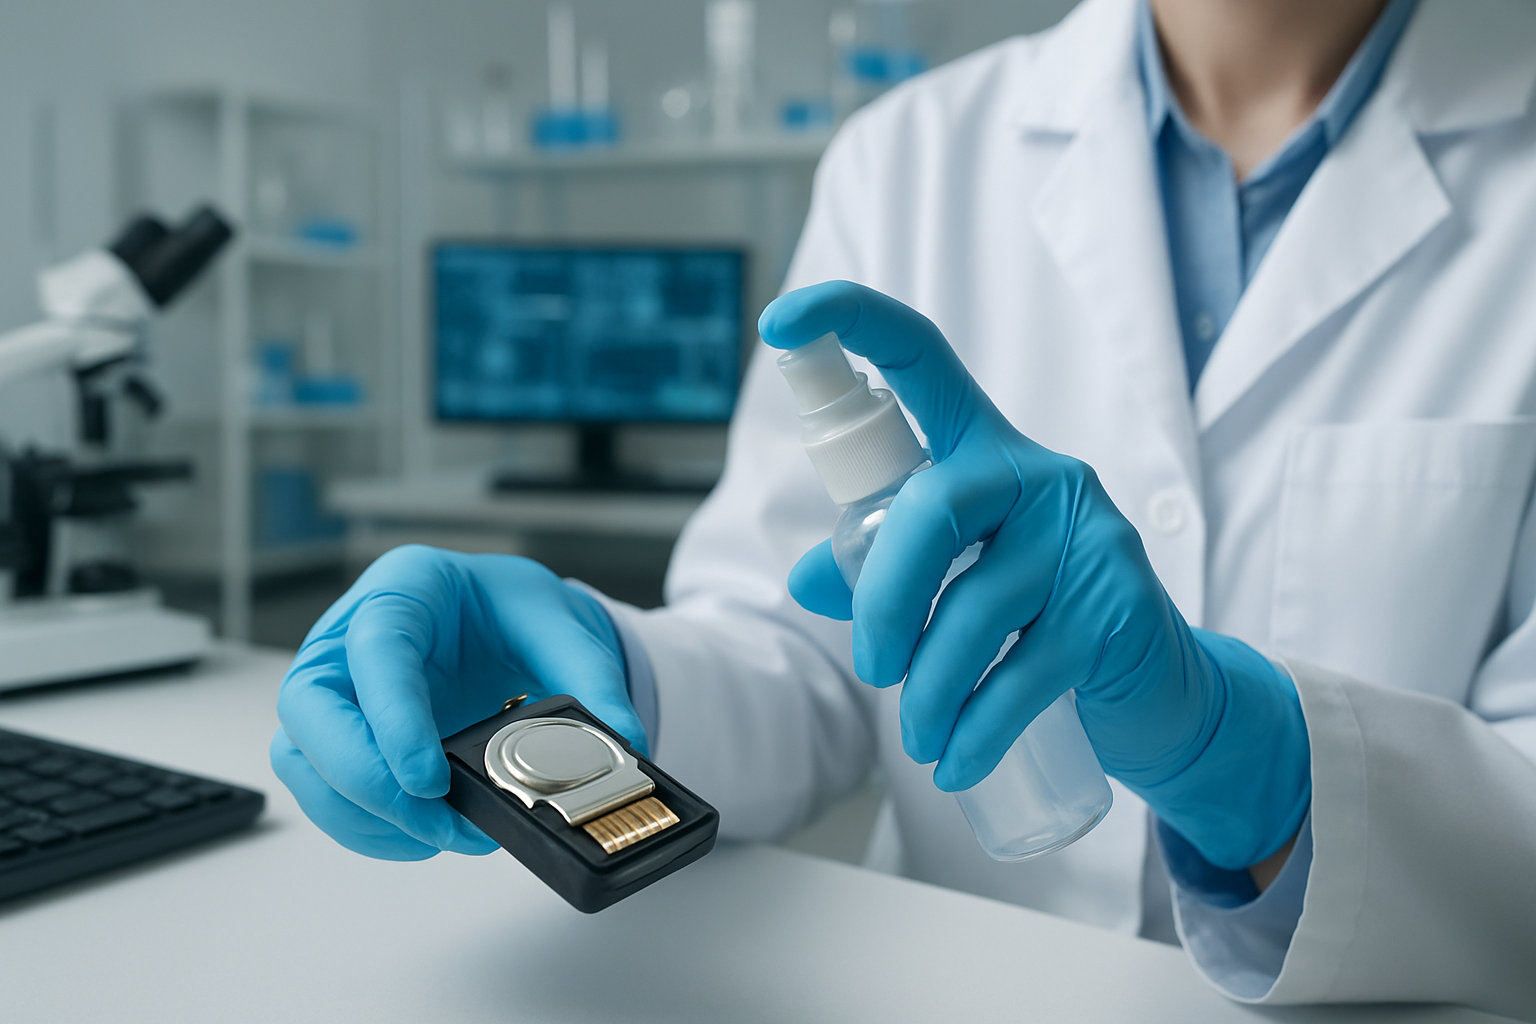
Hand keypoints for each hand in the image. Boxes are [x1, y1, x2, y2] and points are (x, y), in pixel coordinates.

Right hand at [271, 545, 641, 860]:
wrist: (508, 626)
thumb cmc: (514, 611)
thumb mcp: (561, 627)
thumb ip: (592, 681)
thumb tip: (621, 741)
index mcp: (405, 588)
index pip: (375, 650)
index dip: (394, 720)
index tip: (429, 779)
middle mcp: (351, 635)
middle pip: (310, 710)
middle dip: (363, 778)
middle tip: (433, 820)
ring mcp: (338, 690)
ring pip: (304, 759)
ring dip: (364, 814)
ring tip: (445, 835)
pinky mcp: (343, 738)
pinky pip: (326, 791)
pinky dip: (370, 827)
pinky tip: (426, 836)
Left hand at [760, 282, 1309, 869]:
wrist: (1155, 685)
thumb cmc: (1035, 619)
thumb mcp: (951, 583)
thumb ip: (880, 570)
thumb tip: (809, 580)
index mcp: (982, 449)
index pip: (919, 359)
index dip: (850, 325)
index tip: (779, 323)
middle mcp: (1037, 473)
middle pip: (933, 508)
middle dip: (885, 601)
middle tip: (873, 669)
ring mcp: (1085, 534)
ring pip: (976, 606)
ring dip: (931, 691)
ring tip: (919, 737)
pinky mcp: (1117, 602)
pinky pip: (1025, 672)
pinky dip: (979, 729)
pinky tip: (959, 762)